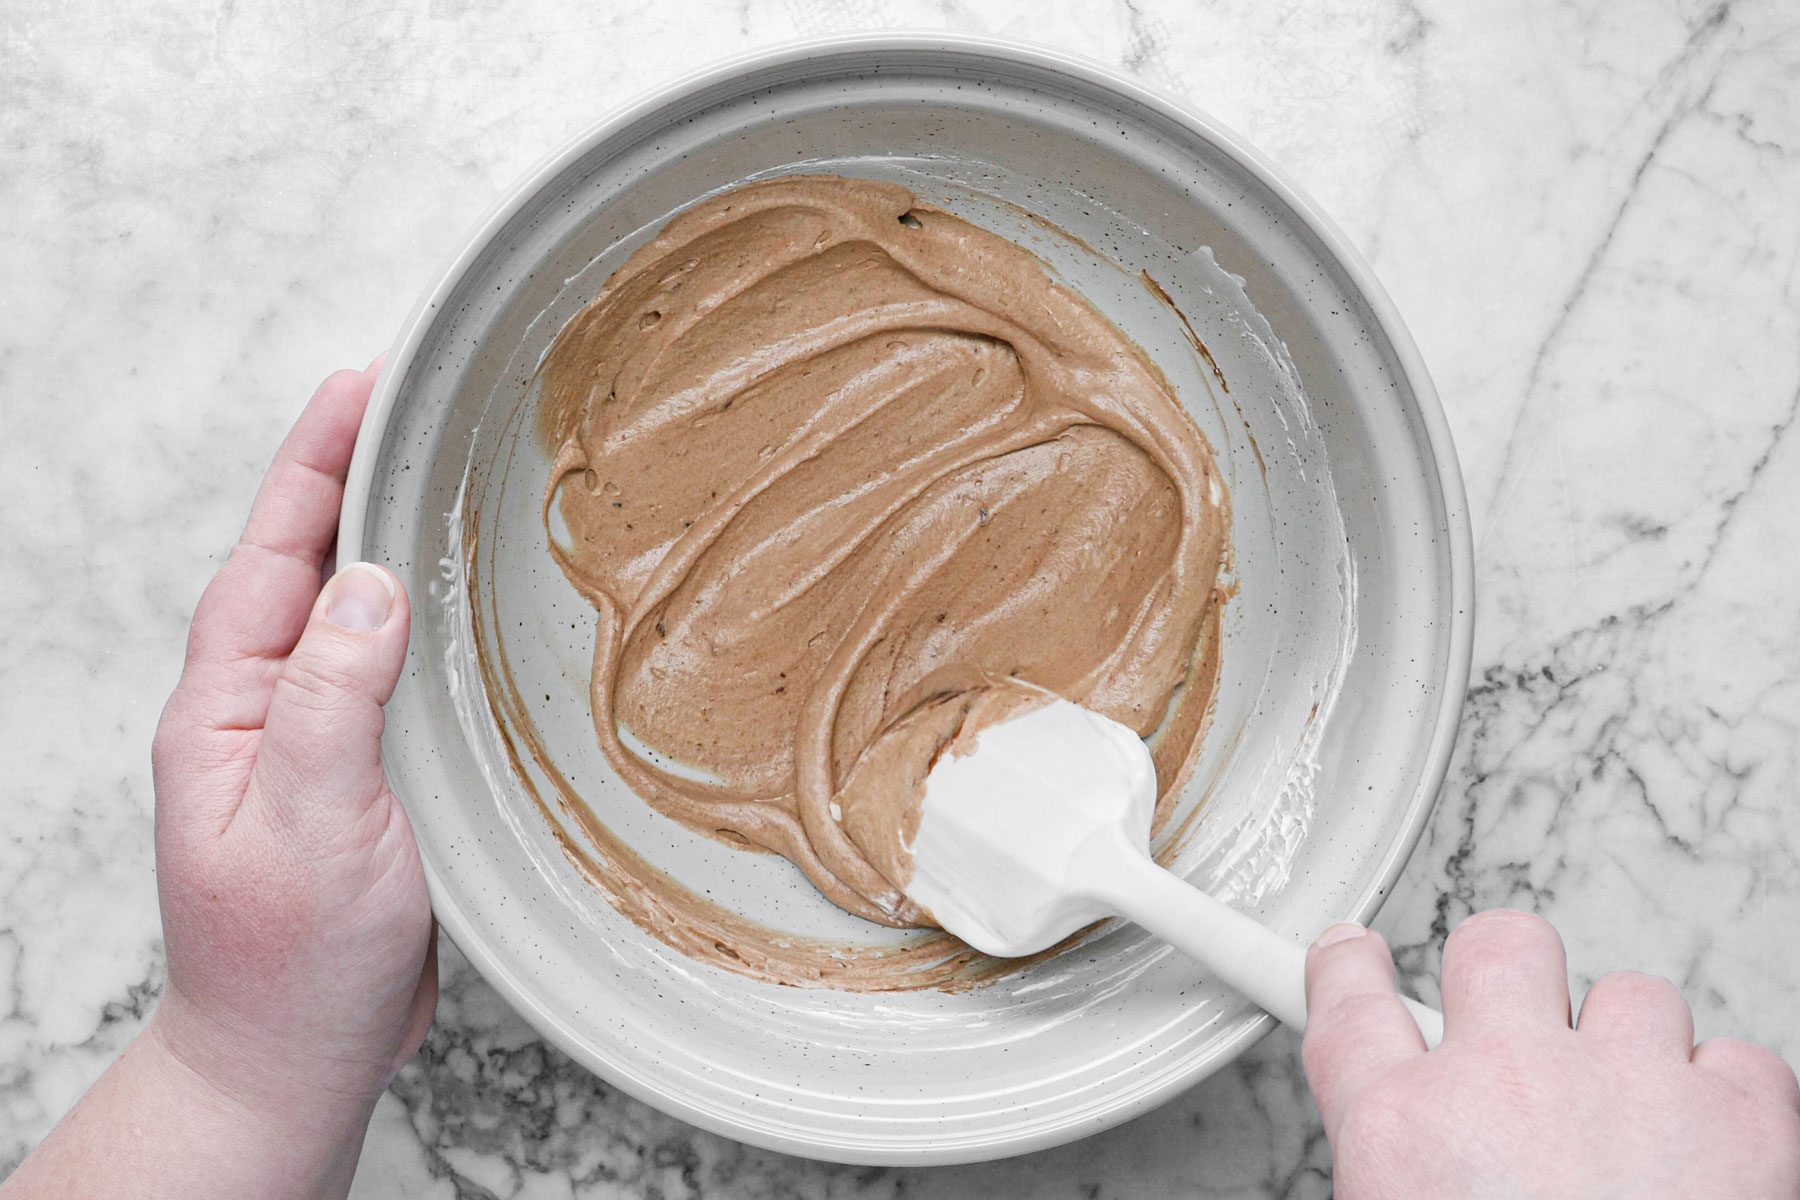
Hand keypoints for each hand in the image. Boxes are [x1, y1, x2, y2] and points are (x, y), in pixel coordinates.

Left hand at [3, 366, 434, 1198]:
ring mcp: (311, 739)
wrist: (292, 1059)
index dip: (316, 464)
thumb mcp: (314, 824)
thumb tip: (366, 584)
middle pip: (306, 562)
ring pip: (348, 611)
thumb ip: (335, 698)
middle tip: (408, 397)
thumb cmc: (290, 963)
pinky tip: (454, 601)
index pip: (272, 556)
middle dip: (350, 472)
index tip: (361, 383)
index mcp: (230, 709)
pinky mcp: (359, 772)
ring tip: (436, 468)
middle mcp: (264, 709)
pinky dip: (418, 614)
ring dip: (386, 533)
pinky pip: (387, 667)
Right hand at [1304, 911, 1799, 1198]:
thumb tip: (1410, 1166)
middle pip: (1497, 949)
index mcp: (1403, 1136)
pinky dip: (1729, 1099)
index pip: (1349, 1006)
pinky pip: (1739, 1060)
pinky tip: (1711, 1156)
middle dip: (1511, 978)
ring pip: (1629, 996)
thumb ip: (1404, 1177)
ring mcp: (1626, 1086)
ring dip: (1631, 1050)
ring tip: (1634, 1129)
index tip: (1354, 955)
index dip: (1349, 968)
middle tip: (1524, 1029)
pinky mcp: (1742, 1116)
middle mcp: (1504, 1085)